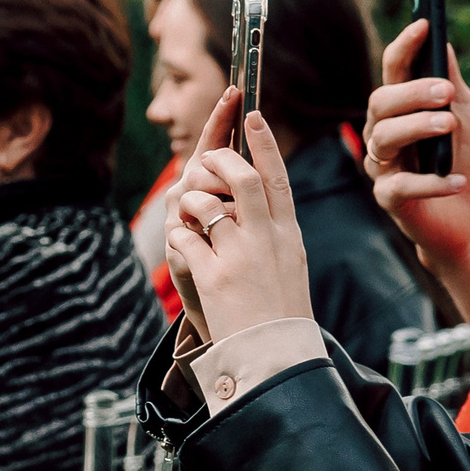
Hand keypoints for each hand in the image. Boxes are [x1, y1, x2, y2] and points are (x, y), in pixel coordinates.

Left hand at [163, 107, 313, 338]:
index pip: (277, 177)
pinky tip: (183, 247)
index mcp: (288, 233)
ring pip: (205, 204)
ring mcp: (240, 256)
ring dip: (190, 203)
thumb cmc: (280, 309)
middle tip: (207, 156)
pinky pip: (185, 239)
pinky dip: (179, 237)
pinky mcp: (213, 277)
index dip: (263, 143)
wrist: (275, 354)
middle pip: (241, 178)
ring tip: (189, 216)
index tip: (252, 116)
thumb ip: (274, 228)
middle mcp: (267, 239)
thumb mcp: (290, 261)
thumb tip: (257, 197)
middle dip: (219, 159)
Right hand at [365, 18, 469, 260]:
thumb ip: (451, 82)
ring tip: (450, 126)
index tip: (424, 24)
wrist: (464, 213)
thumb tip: (444, 44)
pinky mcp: (389, 198)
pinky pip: (401, 186)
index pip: (392, 70)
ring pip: (384, 138)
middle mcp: (382, 131)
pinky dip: (431, 182)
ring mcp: (382, 165)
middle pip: (380, 102)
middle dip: (411, 93)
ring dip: (418, 127)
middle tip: (446, 91)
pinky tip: (456, 180)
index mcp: (399, 107)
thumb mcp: (465, 114)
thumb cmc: (460, 158)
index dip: (404, 46)